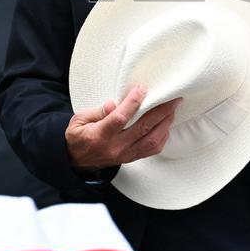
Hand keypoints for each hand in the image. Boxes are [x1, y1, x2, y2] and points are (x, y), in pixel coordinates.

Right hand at [65, 86, 180, 171]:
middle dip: (161, 111)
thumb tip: (113, 104)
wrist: (77, 161)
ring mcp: (125, 155)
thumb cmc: (79, 137)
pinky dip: (163, 137)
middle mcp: (115, 147)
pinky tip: (166, 125)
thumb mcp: (79, 120)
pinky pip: (152, 150)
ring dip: (165, 124)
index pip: (120, 118)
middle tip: (172, 98)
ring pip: (152, 141)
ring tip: (172, 110)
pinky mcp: (131, 158)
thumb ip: (97, 112)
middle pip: (143, 128)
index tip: (142, 89)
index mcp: (100, 135)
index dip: (133, 103)